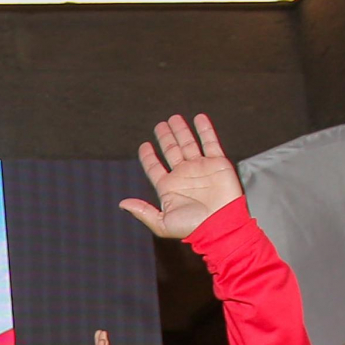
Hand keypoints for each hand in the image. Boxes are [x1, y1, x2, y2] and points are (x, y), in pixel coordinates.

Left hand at [118, 113, 240, 239]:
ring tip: (174, 118)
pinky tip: (199, 118)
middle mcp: (183, 175)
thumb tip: (122, 204)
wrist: (221, 224)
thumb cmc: (193, 227)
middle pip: (171, 151)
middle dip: (165, 138)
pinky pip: (210, 142)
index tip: (144, 145)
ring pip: (188, 143)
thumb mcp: (162, 223)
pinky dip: (205, 129)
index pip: (154, 167)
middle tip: (160, 125)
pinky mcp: (218, 163)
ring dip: (181, 131)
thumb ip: (143, 212)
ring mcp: (200, 167)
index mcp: (168, 187)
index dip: (148, 156)